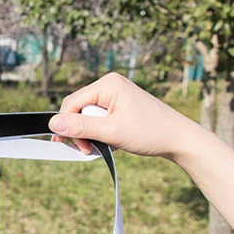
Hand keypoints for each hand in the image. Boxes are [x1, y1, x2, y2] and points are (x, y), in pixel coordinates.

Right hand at [49, 72, 199, 160]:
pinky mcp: (118, 105)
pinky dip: (99, 132)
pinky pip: (97, 118)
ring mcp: (115, 95)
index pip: (71, 103)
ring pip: (86, 116)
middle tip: (89, 150)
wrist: (181, 140)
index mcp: (108, 84)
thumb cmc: (151, 133)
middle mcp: (109, 85)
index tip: (77, 147)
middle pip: (77, 109)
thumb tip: (53, 123)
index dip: (68, 126)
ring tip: (102, 146)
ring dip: (90, 134)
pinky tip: (108, 141)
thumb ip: (80, 127)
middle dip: (80, 132)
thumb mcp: (112, 132)